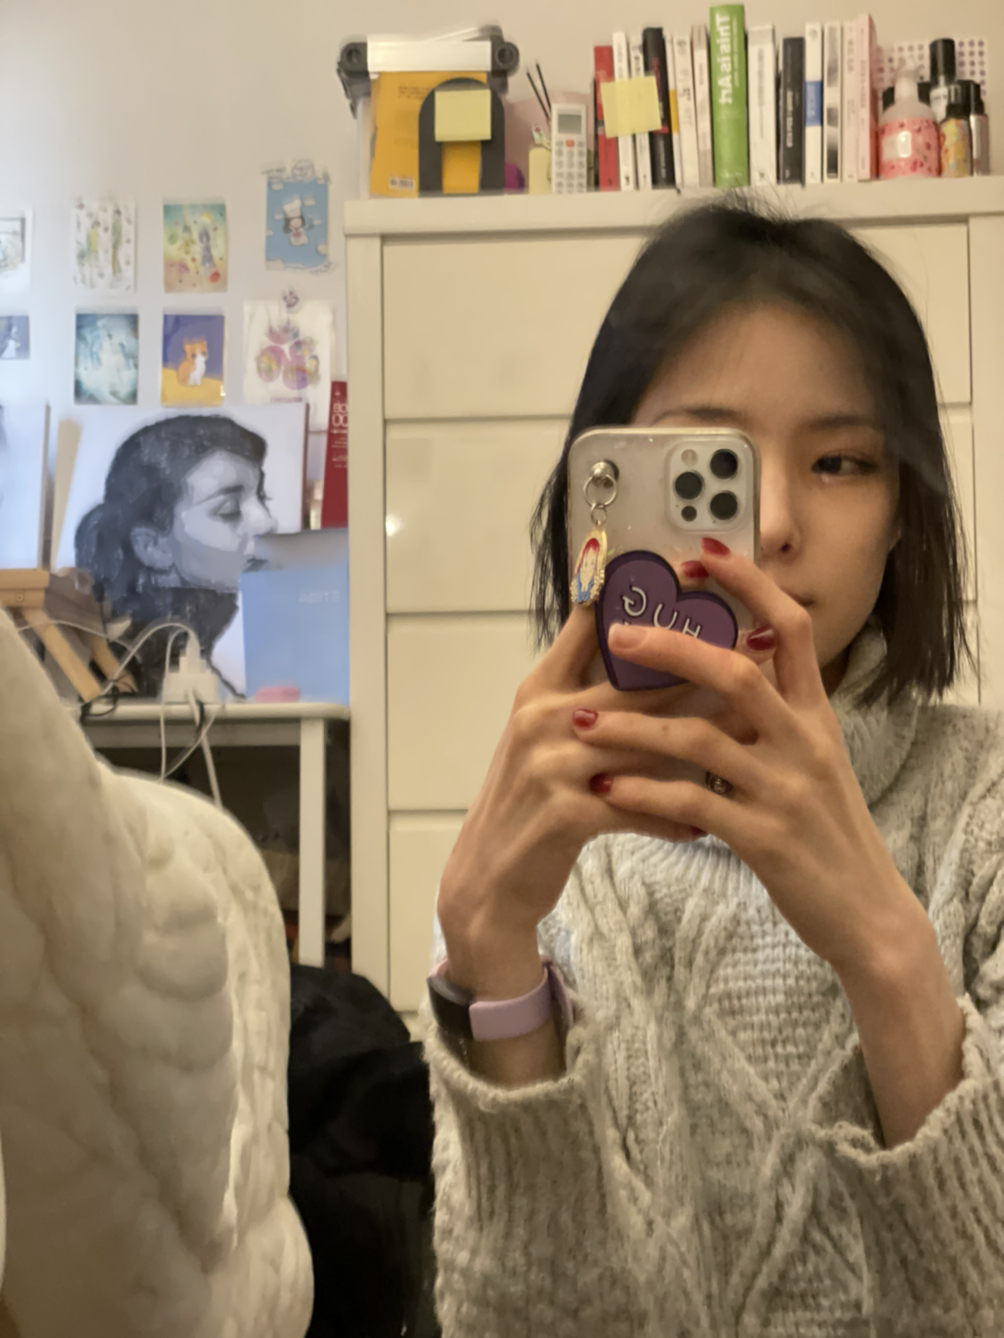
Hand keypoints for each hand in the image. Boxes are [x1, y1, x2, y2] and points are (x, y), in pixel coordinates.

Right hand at [437, 586, 776, 990]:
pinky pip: (638, 807)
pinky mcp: (564, 814)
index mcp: (539, 688)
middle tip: (762, 646)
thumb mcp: (544, 737)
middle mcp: (543, 717)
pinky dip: (675, 815)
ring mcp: (551, 764)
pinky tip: (708, 822)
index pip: (590, 623)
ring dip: (708, 737)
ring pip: (647, 742)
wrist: (486, 880)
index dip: (641, 595)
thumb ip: (584, 692)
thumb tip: (647, 650)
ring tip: (758, 730)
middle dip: (704, 662)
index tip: (698, 574)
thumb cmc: (526, 803)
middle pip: (635, 680)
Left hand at [572, 540, 923, 976]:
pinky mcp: (764, 838)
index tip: (698, 554)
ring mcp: (786, 789)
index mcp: (815, 714)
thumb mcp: (813, 759)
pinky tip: (606, 786)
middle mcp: (805, 740)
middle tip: (616, 635)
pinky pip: (691, 802)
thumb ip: (774, 713)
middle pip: (735, 670)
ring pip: (698, 738)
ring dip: (630, 727)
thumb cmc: (826, 831)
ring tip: (577, 724)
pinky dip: (643, 792)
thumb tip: (722, 665)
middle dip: (669, 646)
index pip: (790, 627)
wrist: (867, 913)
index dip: (748, 584)